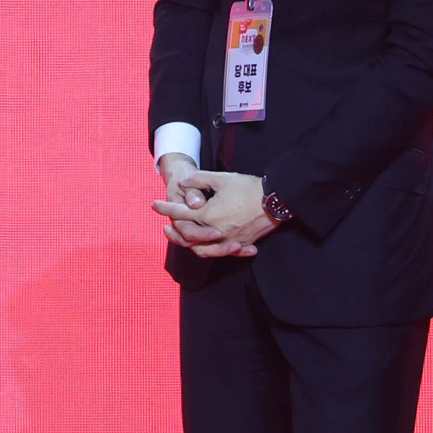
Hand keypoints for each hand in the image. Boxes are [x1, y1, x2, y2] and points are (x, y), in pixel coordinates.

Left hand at [152, 166, 274, 258]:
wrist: (278, 199)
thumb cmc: (250, 188)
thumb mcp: (222, 179)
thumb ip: (199, 179)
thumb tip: (182, 182)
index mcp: (209, 215)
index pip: (180, 213)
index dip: (165, 208)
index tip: (154, 205)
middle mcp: (216, 231)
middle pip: (187, 236)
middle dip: (173, 230)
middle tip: (166, 224)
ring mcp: (229, 241)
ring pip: (202, 250)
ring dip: (189, 245)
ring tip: (183, 238)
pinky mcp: (241, 245)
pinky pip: (222, 253)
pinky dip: (212, 251)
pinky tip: (207, 246)